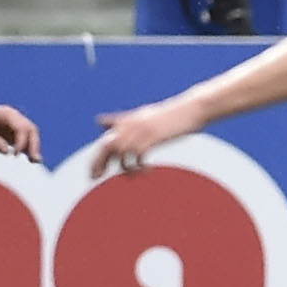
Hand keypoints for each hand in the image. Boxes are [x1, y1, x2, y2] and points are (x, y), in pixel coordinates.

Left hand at [0, 103, 42, 162]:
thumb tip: (7, 151)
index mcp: (7, 114)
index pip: (21, 127)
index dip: (21, 141)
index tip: (14, 154)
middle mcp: (13, 118)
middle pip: (31, 130)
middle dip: (34, 144)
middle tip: (34, 159)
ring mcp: (12, 126)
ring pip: (30, 136)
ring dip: (33, 148)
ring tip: (35, 161)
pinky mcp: (9, 134)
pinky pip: (23, 142)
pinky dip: (27, 150)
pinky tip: (31, 160)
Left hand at [88, 97, 207, 176]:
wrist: (191, 109)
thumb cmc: (169, 115)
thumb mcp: (143, 115)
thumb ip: (121, 120)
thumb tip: (100, 121)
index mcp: (128, 120)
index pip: (105, 141)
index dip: (97, 158)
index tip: (94, 174)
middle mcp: (131, 124)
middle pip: (107, 146)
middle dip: (99, 163)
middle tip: (96, 178)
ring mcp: (141, 130)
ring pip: (121, 152)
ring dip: (124, 168)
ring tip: (133, 175)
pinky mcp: (153, 136)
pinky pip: (138, 155)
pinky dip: (139, 166)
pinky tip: (147, 171)